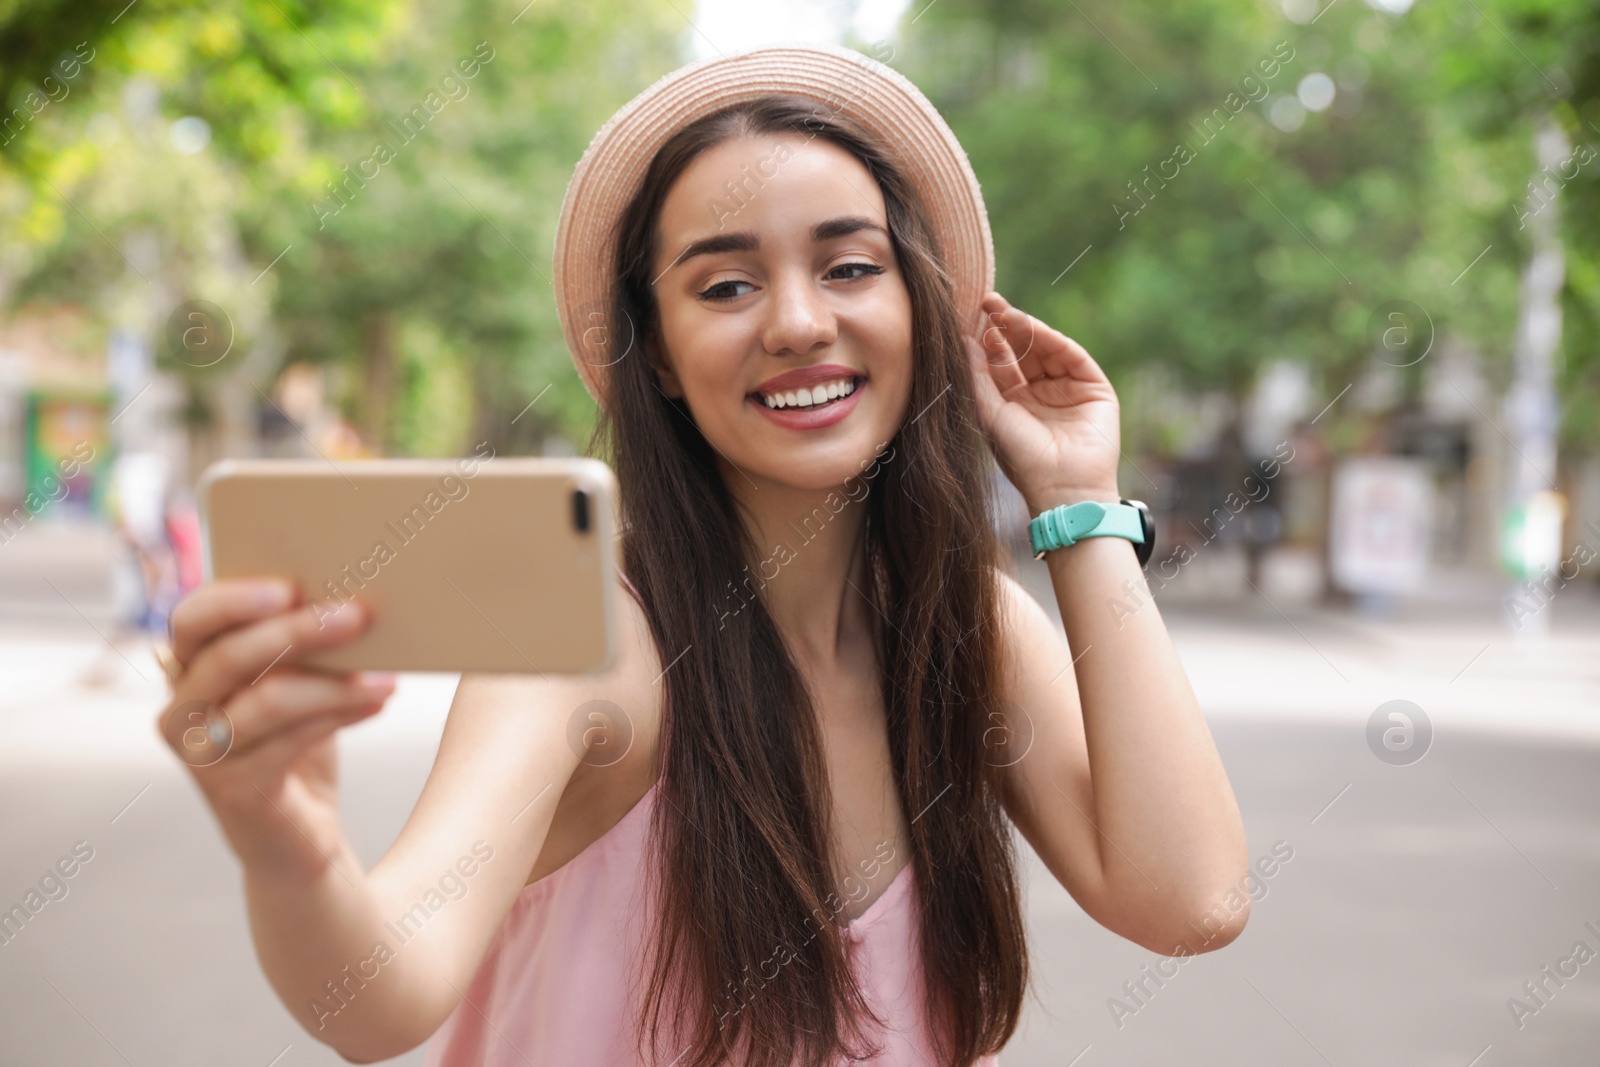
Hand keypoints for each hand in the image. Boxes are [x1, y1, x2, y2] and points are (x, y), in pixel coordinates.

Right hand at [154, 580, 395, 883]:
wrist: (299, 837)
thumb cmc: (298, 744)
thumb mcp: (294, 685)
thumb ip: (297, 648)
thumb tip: (350, 598)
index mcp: (187, 671)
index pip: (191, 620)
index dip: (234, 599)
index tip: (291, 586)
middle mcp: (180, 711)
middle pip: (230, 655)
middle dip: (298, 631)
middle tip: (358, 615)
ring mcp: (200, 754)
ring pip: (268, 700)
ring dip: (335, 682)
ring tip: (388, 675)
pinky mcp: (231, 790)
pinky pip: (290, 741)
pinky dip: (340, 715)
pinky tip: (378, 702)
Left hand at [964, 291, 1122, 509]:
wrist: (1062, 488)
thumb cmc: (1022, 459)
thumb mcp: (992, 414)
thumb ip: (978, 377)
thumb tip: (962, 341)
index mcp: (1015, 402)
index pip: (1000, 362)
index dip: (988, 340)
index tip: (971, 317)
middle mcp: (1041, 393)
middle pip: (1022, 350)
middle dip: (1006, 326)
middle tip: (988, 303)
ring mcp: (1068, 389)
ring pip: (1046, 348)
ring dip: (1026, 328)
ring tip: (1005, 312)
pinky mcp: (1094, 387)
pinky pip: (1072, 356)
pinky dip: (1053, 339)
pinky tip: (1032, 327)